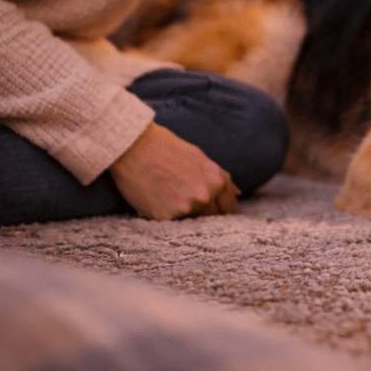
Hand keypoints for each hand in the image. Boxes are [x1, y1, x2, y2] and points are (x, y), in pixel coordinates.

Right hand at [110, 122, 239, 219]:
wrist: (133, 146)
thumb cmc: (167, 148)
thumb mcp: (200, 158)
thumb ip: (221, 178)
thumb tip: (238, 194)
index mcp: (217, 181)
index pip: (229, 208)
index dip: (222, 210)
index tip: (215, 211)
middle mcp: (204, 196)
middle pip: (212, 218)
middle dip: (204, 214)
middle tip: (188, 203)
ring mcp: (184, 208)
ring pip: (191, 221)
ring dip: (184, 214)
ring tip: (168, 195)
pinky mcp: (164, 217)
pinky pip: (170, 223)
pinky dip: (165, 215)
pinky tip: (156, 199)